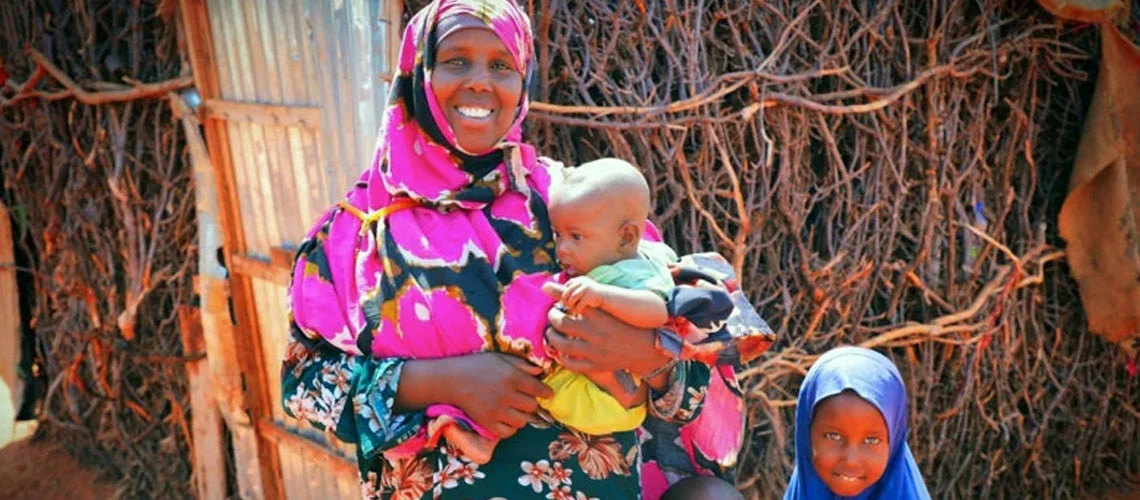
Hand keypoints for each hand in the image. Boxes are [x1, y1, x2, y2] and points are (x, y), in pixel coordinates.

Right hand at [444, 353, 553, 438]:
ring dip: (522, 415)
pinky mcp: (487, 423)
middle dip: (531, 402)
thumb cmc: (476, 366)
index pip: (538, 389)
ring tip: (515, 409)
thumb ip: (521, 364)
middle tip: (525, 399)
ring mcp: (497, 411)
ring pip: (522, 420)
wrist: (451, 380)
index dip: (545, 392)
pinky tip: (507, 419)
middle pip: (532, 406)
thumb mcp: (499, 358)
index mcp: (511, 376)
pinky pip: (508, 432)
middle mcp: (506, 395)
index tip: (547, 393)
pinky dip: (511, 427)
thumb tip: (540, 372)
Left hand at [543, 305, 664, 377]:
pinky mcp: (597, 366)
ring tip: (551, 333)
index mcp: (601, 316)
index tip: (554, 299)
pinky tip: (560, 352)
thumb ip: (585, 298)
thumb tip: (558, 286)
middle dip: (553, 317)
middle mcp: (597, 333)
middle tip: (552, 315)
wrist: (645, 347)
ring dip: (552, 338)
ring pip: (563, 346)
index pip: (572, 302)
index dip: (558, 298)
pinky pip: (573, 364)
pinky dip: (562, 358)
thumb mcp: (608, 309)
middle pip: (563, 323)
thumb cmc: (624, 324)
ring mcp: (596, 351)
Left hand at [558, 277, 605, 315]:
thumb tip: (562, 297)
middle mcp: (582, 282)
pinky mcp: (590, 296)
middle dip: (565, 299)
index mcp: (580, 279)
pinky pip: (580, 304)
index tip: (564, 300)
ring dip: (570, 305)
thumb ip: (575, 289)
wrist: (607, 296)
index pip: (568, 285)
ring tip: (570, 309)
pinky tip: (577, 313)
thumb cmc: (593, 294)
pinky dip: (577, 309)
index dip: (565, 292)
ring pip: (572, 297)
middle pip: (568, 291)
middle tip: (564, 306)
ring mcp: (586, 289)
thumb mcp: (584, 288)